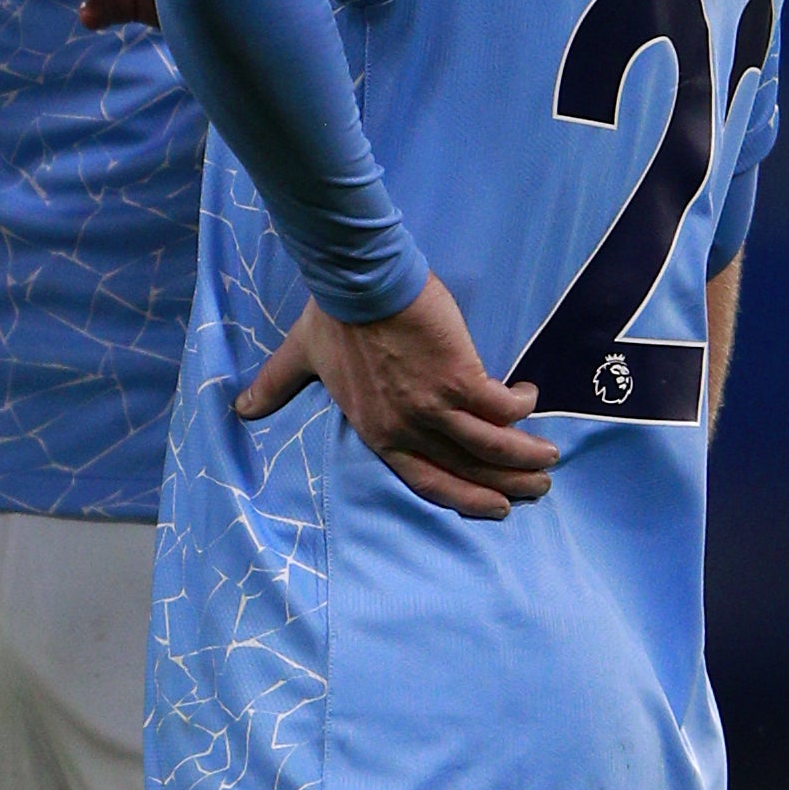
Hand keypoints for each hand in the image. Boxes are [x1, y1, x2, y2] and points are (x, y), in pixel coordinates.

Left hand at [235, 278, 560, 521]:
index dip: (463, 498)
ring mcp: (434, 406)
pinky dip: (521, 406)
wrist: (357, 281)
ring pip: (492, 446)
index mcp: (378, 433)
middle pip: (468, 471)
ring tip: (549, 458)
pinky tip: (530, 396)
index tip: (493, 507)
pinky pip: (502, 406)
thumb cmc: (333, 316)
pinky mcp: (460, 377)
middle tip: (536, 489)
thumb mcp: (301, 359)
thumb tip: (239, 408)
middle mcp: (407, 428)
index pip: (426, 481)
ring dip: (525, 455)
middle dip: (507, 485)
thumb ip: (276, 387)